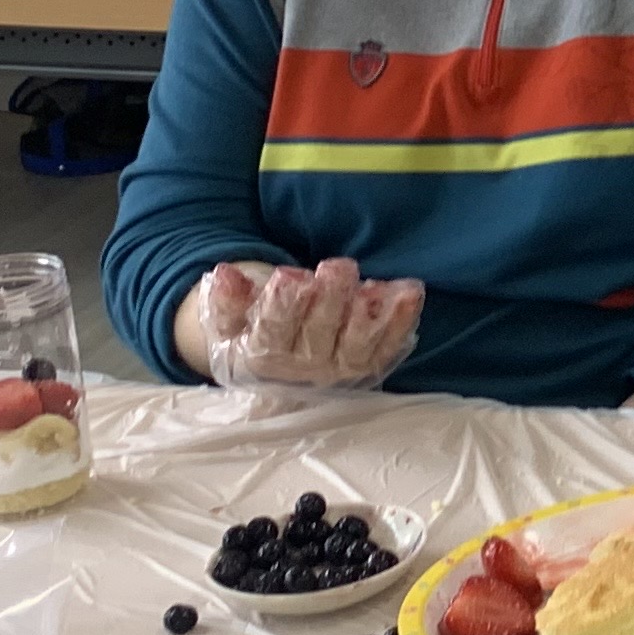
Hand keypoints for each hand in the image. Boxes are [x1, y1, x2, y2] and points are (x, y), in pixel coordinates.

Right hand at [192, 258, 424, 390]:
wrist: (277, 360)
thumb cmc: (252, 327)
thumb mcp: (230, 317)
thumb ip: (226, 300)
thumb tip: (224, 274)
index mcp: (263, 355)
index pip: (273, 331)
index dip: (282, 305)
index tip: (289, 276)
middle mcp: (304, 367)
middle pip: (318, 334)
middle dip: (329, 300)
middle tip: (338, 267)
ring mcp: (340, 367)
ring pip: (356, 345)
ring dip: (369, 316)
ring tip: (374, 288)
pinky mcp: (368, 363)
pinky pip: (388, 344)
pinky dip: (401, 321)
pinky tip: (409, 292)